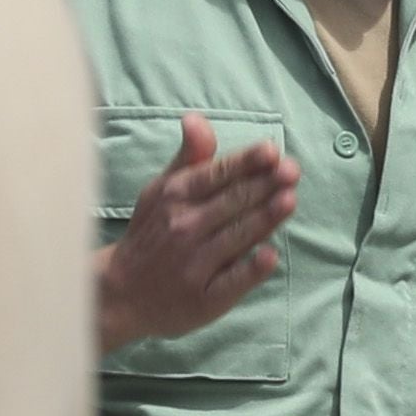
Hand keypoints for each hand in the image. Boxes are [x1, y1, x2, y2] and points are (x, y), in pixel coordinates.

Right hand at [97, 114, 297, 350]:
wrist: (122, 292)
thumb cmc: (152, 233)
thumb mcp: (162, 190)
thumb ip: (188, 158)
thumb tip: (196, 118)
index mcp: (175, 196)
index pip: (216, 175)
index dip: (245, 162)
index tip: (271, 151)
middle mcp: (184, 227)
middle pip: (232, 203)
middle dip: (265, 185)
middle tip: (293, 171)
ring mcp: (194, 264)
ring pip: (236, 237)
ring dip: (264, 219)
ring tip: (289, 200)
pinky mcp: (205, 298)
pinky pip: (232, 281)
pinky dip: (250, 269)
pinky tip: (269, 255)